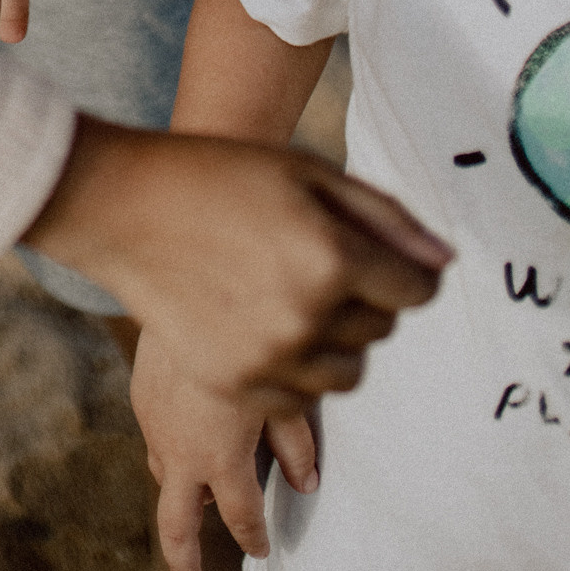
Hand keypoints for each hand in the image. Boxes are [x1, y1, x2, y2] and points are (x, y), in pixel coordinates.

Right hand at [27, 120, 449, 413]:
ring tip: (290, 296)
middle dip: (364, 300)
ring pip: (346, 373)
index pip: (416, 291)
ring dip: (334, 340)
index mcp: (332, 255)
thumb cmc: (221, 177)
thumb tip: (443, 264)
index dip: (406, 273)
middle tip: (318, 264)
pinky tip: (261, 324)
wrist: (126, 208)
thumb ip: (386, 218)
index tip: (382, 261)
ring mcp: (270, 358)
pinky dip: (294, 369)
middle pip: (381, 331)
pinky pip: (299, 397)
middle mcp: (308, 315)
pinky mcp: (236, 386)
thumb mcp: (309, 173)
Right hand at [133, 326, 318, 570]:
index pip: (242, 516)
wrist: (180, 290)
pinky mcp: (142, 398)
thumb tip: (307, 483)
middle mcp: (181, 452)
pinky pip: (157, 439)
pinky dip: (174, 452)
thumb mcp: (282, 390)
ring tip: (200, 503)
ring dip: (183, 497)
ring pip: (165, 479)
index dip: (255, 537)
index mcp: (220, 458)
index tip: (264, 548)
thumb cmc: (244, 340)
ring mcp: (156, 426)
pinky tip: (189, 435)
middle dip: (186, 562)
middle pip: (176, 526)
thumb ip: (295, 439)